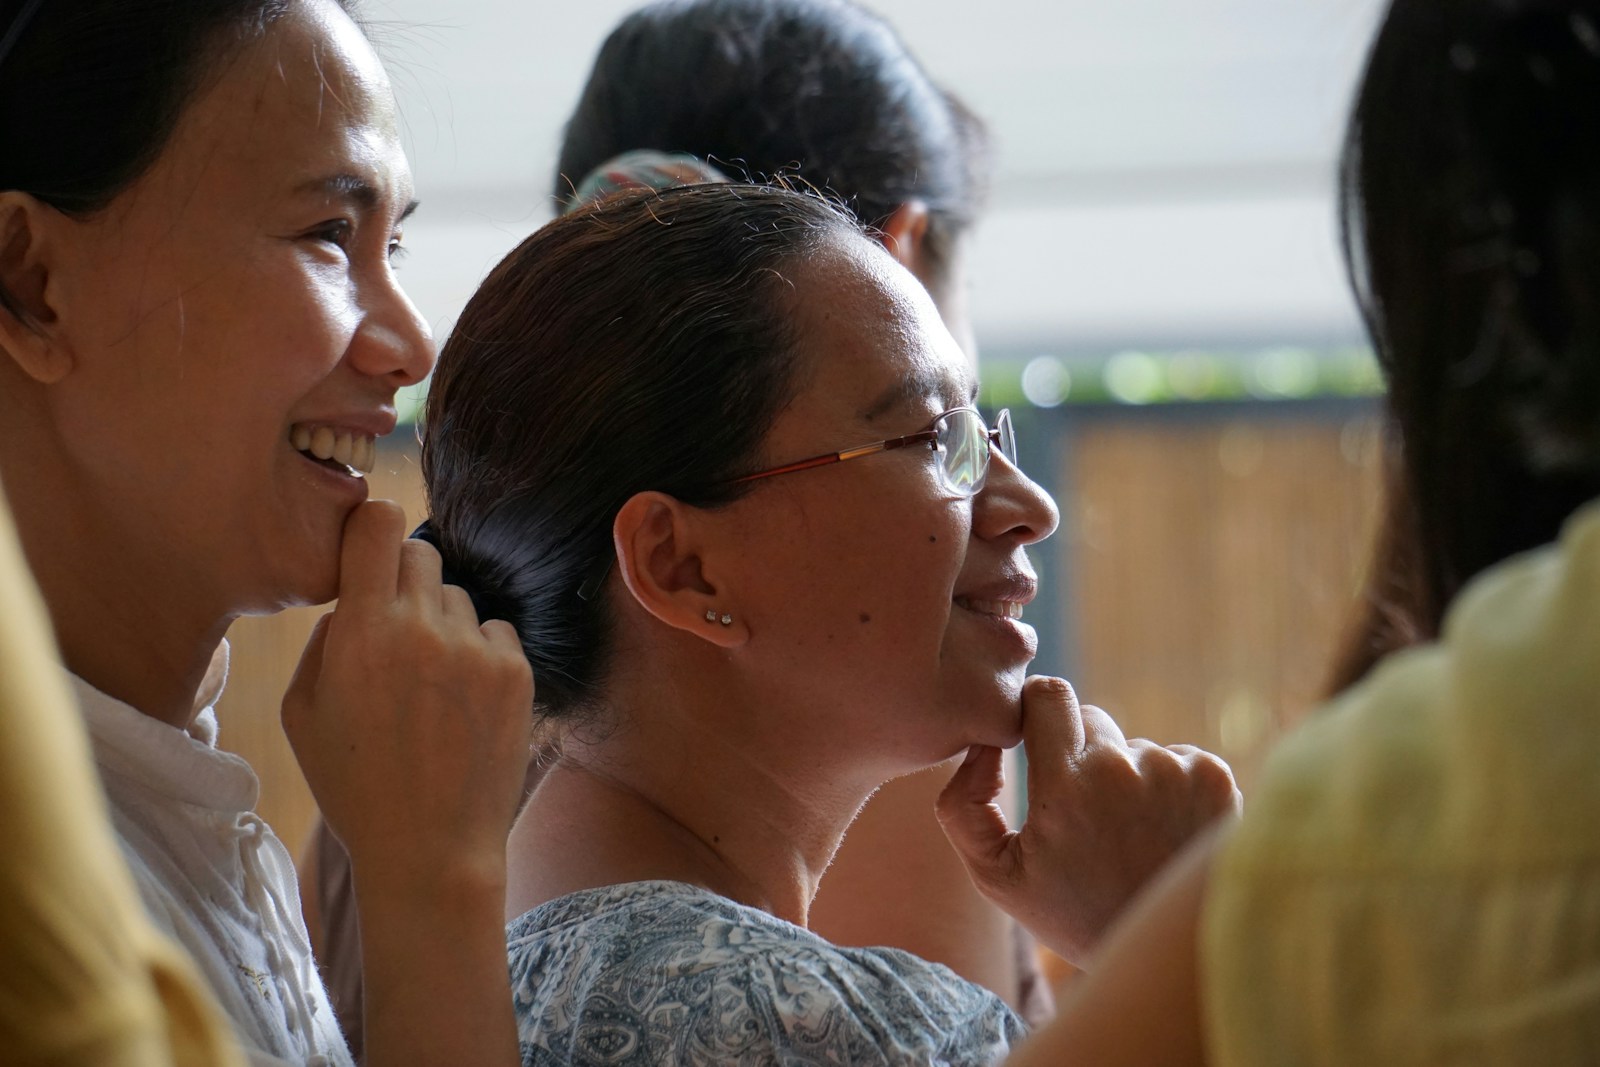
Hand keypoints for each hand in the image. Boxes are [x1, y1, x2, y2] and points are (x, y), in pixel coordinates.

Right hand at [282, 500, 533, 891]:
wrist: (432, 851)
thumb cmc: (357, 785)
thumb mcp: (303, 713)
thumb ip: (324, 638)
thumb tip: (352, 595)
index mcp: (362, 631)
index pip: (378, 523)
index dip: (371, 527)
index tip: (367, 549)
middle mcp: (424, 628)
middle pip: (420, 555)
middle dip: (403, 583)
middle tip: (395, 635)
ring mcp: (476, 649)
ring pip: (458, 599)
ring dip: (443, 625)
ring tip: (429, 690)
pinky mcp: (516, 671)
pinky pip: (495, 630)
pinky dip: (480, 653)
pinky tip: (463, 702)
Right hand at [936, 676, 1239, 967]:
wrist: (1165, 955)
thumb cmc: (1071, 913)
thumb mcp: (994, 874)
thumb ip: (964, 805)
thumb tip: (983, 744)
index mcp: (1066, 785)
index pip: (1049, 694)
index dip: (1037, 711)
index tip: (1035, 739)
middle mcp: (1125, 768)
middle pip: (1090, 718)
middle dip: (1079, 753)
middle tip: (1083, 813)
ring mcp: (1176, 770)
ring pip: (1133, 745)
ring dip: (1126, 775)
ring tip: (1129, 836)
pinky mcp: (1216, 778)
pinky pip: (1178, 757)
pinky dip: (1169, 785)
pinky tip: (1163, 832)